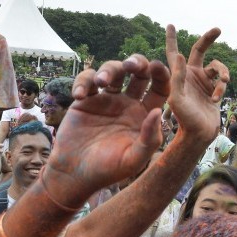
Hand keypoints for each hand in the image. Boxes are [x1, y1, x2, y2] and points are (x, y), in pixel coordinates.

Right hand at [45, 55, 169, 204]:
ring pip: (113, 71)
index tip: (157, 67)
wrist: (74, 173)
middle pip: (138, 73)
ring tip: (101, 82)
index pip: (159, 88)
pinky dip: (83, 82)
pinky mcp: (84, 100)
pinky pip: (86, 81)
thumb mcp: (133, 159)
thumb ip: (149, 138)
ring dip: (109, 69)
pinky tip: (79, 95)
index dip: (161, 75)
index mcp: (144, 115)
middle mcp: (127, 104)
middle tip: (131, 65)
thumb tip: (159, 111)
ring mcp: (105, 100)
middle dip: (137, 63)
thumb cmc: (107, 170)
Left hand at [165, 25, 227, 142]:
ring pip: (217, 65)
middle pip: (199, 50)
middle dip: (208, 39)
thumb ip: (177, 78)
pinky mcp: (213, 87)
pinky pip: (222, 78)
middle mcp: (188, 75)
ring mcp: (202, 80)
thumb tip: (179, 55)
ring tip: (222, 84)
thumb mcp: (176, 99)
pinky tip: (215, 99)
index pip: (172, 53)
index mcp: (176, 76)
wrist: (199, 133)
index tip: (170, 24)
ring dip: (223, 73)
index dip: (171, 39)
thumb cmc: (184, 118)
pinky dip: (222, 87)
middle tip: (218, 29)